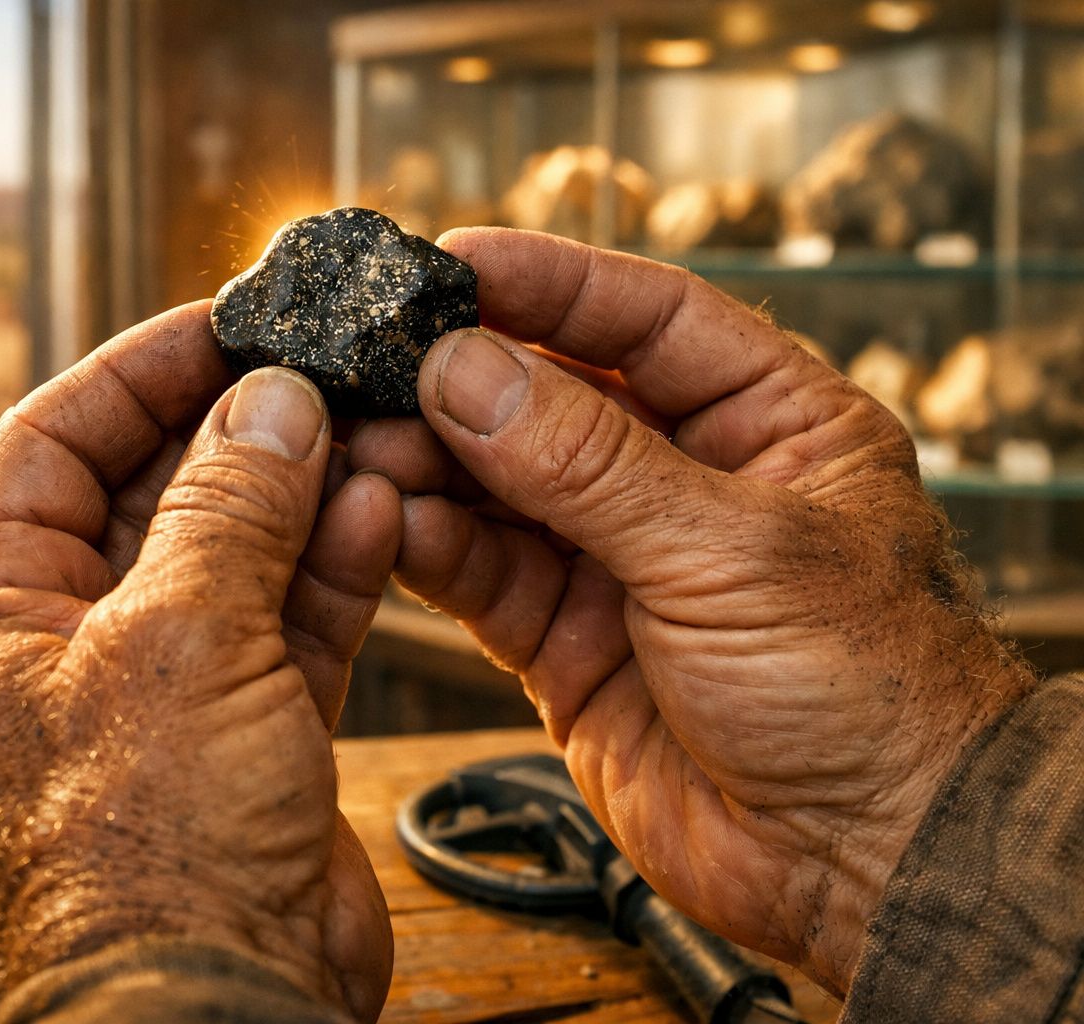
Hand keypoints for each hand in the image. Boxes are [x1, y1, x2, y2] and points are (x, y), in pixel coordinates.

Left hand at [0, 302, 397, 1019]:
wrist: (213, 1001)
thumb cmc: (145, 852)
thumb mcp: (179, 640)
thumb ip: (229, 506)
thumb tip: (269, 403)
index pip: (52, 442)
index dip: (140, 371)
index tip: (224, 322)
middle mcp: (58, 639)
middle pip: (154, 489)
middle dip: (243, 432)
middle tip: (322, 370)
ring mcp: (155, 684)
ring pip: (233, 551)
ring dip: (304, 493)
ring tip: (372, 428)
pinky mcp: (238, 726)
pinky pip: (285, 617)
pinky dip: (333, 565)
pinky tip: (381, 505)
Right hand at [348, 229, 1034, 993]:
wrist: (861, 866)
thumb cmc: (862, 695)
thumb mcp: (731, 551)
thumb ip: (588, 464)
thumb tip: (468, 372)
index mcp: (771, 423)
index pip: (649, 318)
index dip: (550, 282)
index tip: (453, 261)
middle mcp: (689, 482)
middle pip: (556, 397)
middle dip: (467, 378)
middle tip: (380, 361)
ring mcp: (622, 561)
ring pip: (503, 484)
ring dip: (432, 461)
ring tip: (363, 441)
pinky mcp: (568, 638)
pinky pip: (483, 572)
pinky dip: (432, 546)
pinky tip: (386, 519)